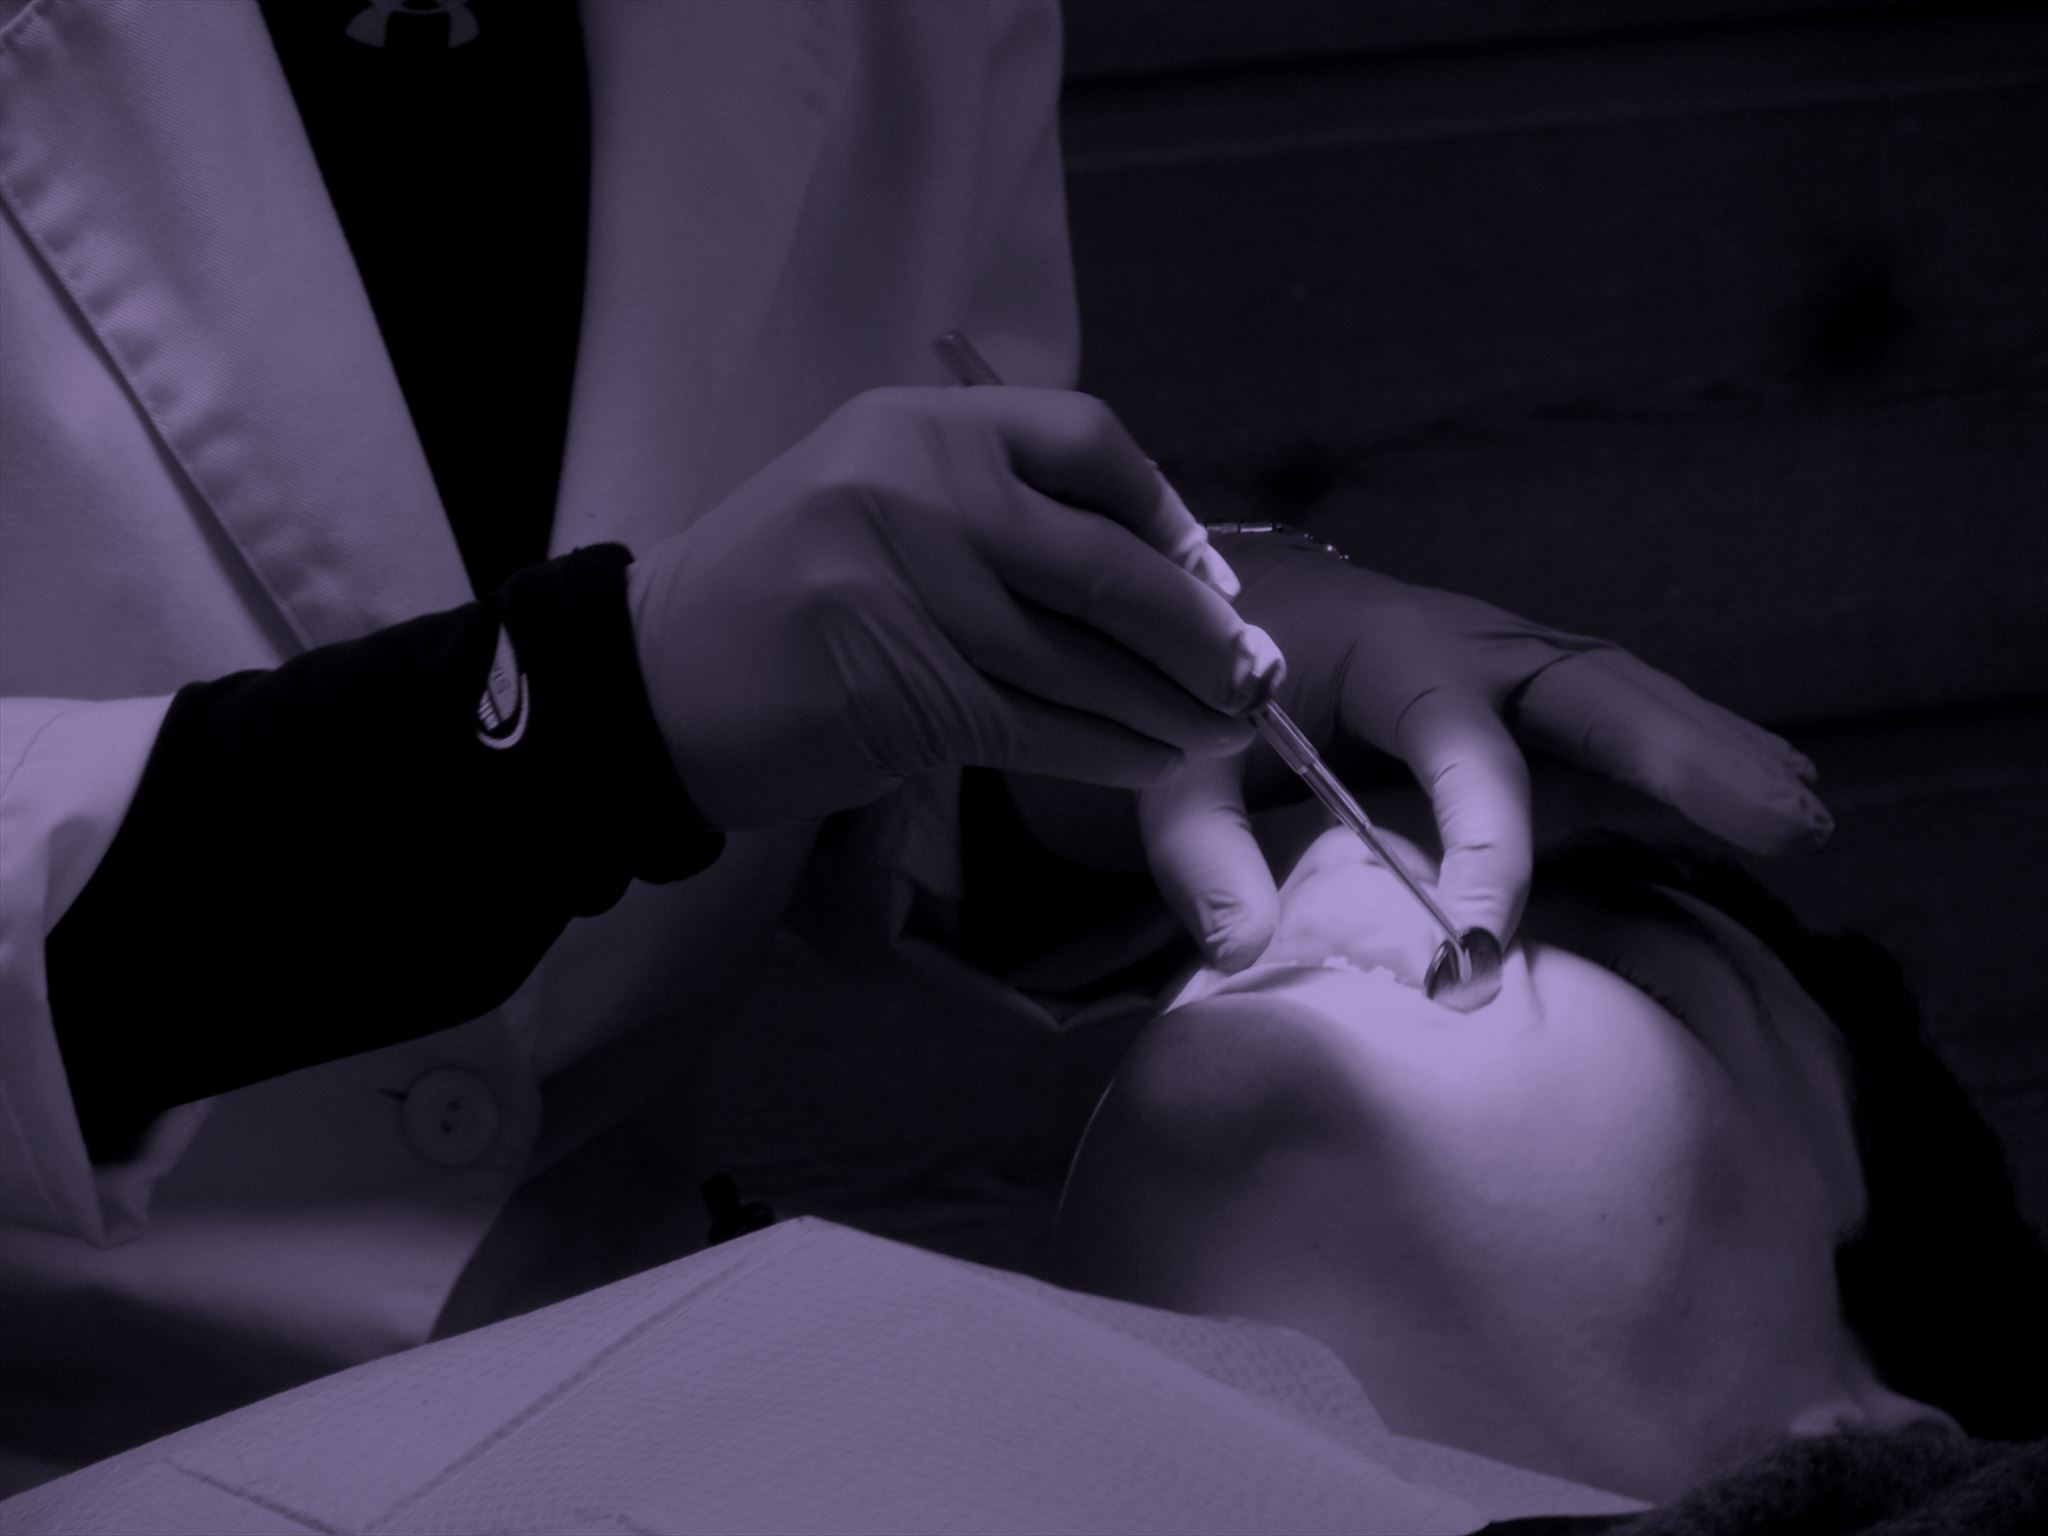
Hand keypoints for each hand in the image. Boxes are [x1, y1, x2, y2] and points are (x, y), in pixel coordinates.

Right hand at [626, 387, 1282, 828]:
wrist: (645, 679)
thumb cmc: (778, 592)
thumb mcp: (874, 496)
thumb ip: (993, 506)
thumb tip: (1158, 568)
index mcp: (919, 424)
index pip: (1087, 441)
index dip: (1165, 513)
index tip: (1209, 580)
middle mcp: (916, 490)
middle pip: (1106, 565)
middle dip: (1198, 634)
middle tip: (1255, 679)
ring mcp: (903, 591)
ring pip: (1080, 661)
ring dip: (1167, 708)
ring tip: (1221, 733)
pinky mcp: (898, 692)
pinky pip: (1039, 727)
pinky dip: (1109, 752)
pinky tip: (1151, 764)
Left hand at [1138, 543, 1830, 971]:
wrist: (1235, 615)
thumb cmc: (1211, 695)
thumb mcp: (1177, 768)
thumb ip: (1202, 855)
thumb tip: (1242, 955)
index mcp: (1384, 655)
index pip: (1456, 744)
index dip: (1480, 838)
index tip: (1477, 943)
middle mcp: (1472, 646)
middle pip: (1592, 688)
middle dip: (1685, 750)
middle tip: (1780, 817)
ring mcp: (1515, 666)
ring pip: (1631, 698)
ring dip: (1721, 752)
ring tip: (1807, 817)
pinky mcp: (1533, 701)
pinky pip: (1627, 722)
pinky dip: (1703, 754)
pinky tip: (1781, 796)